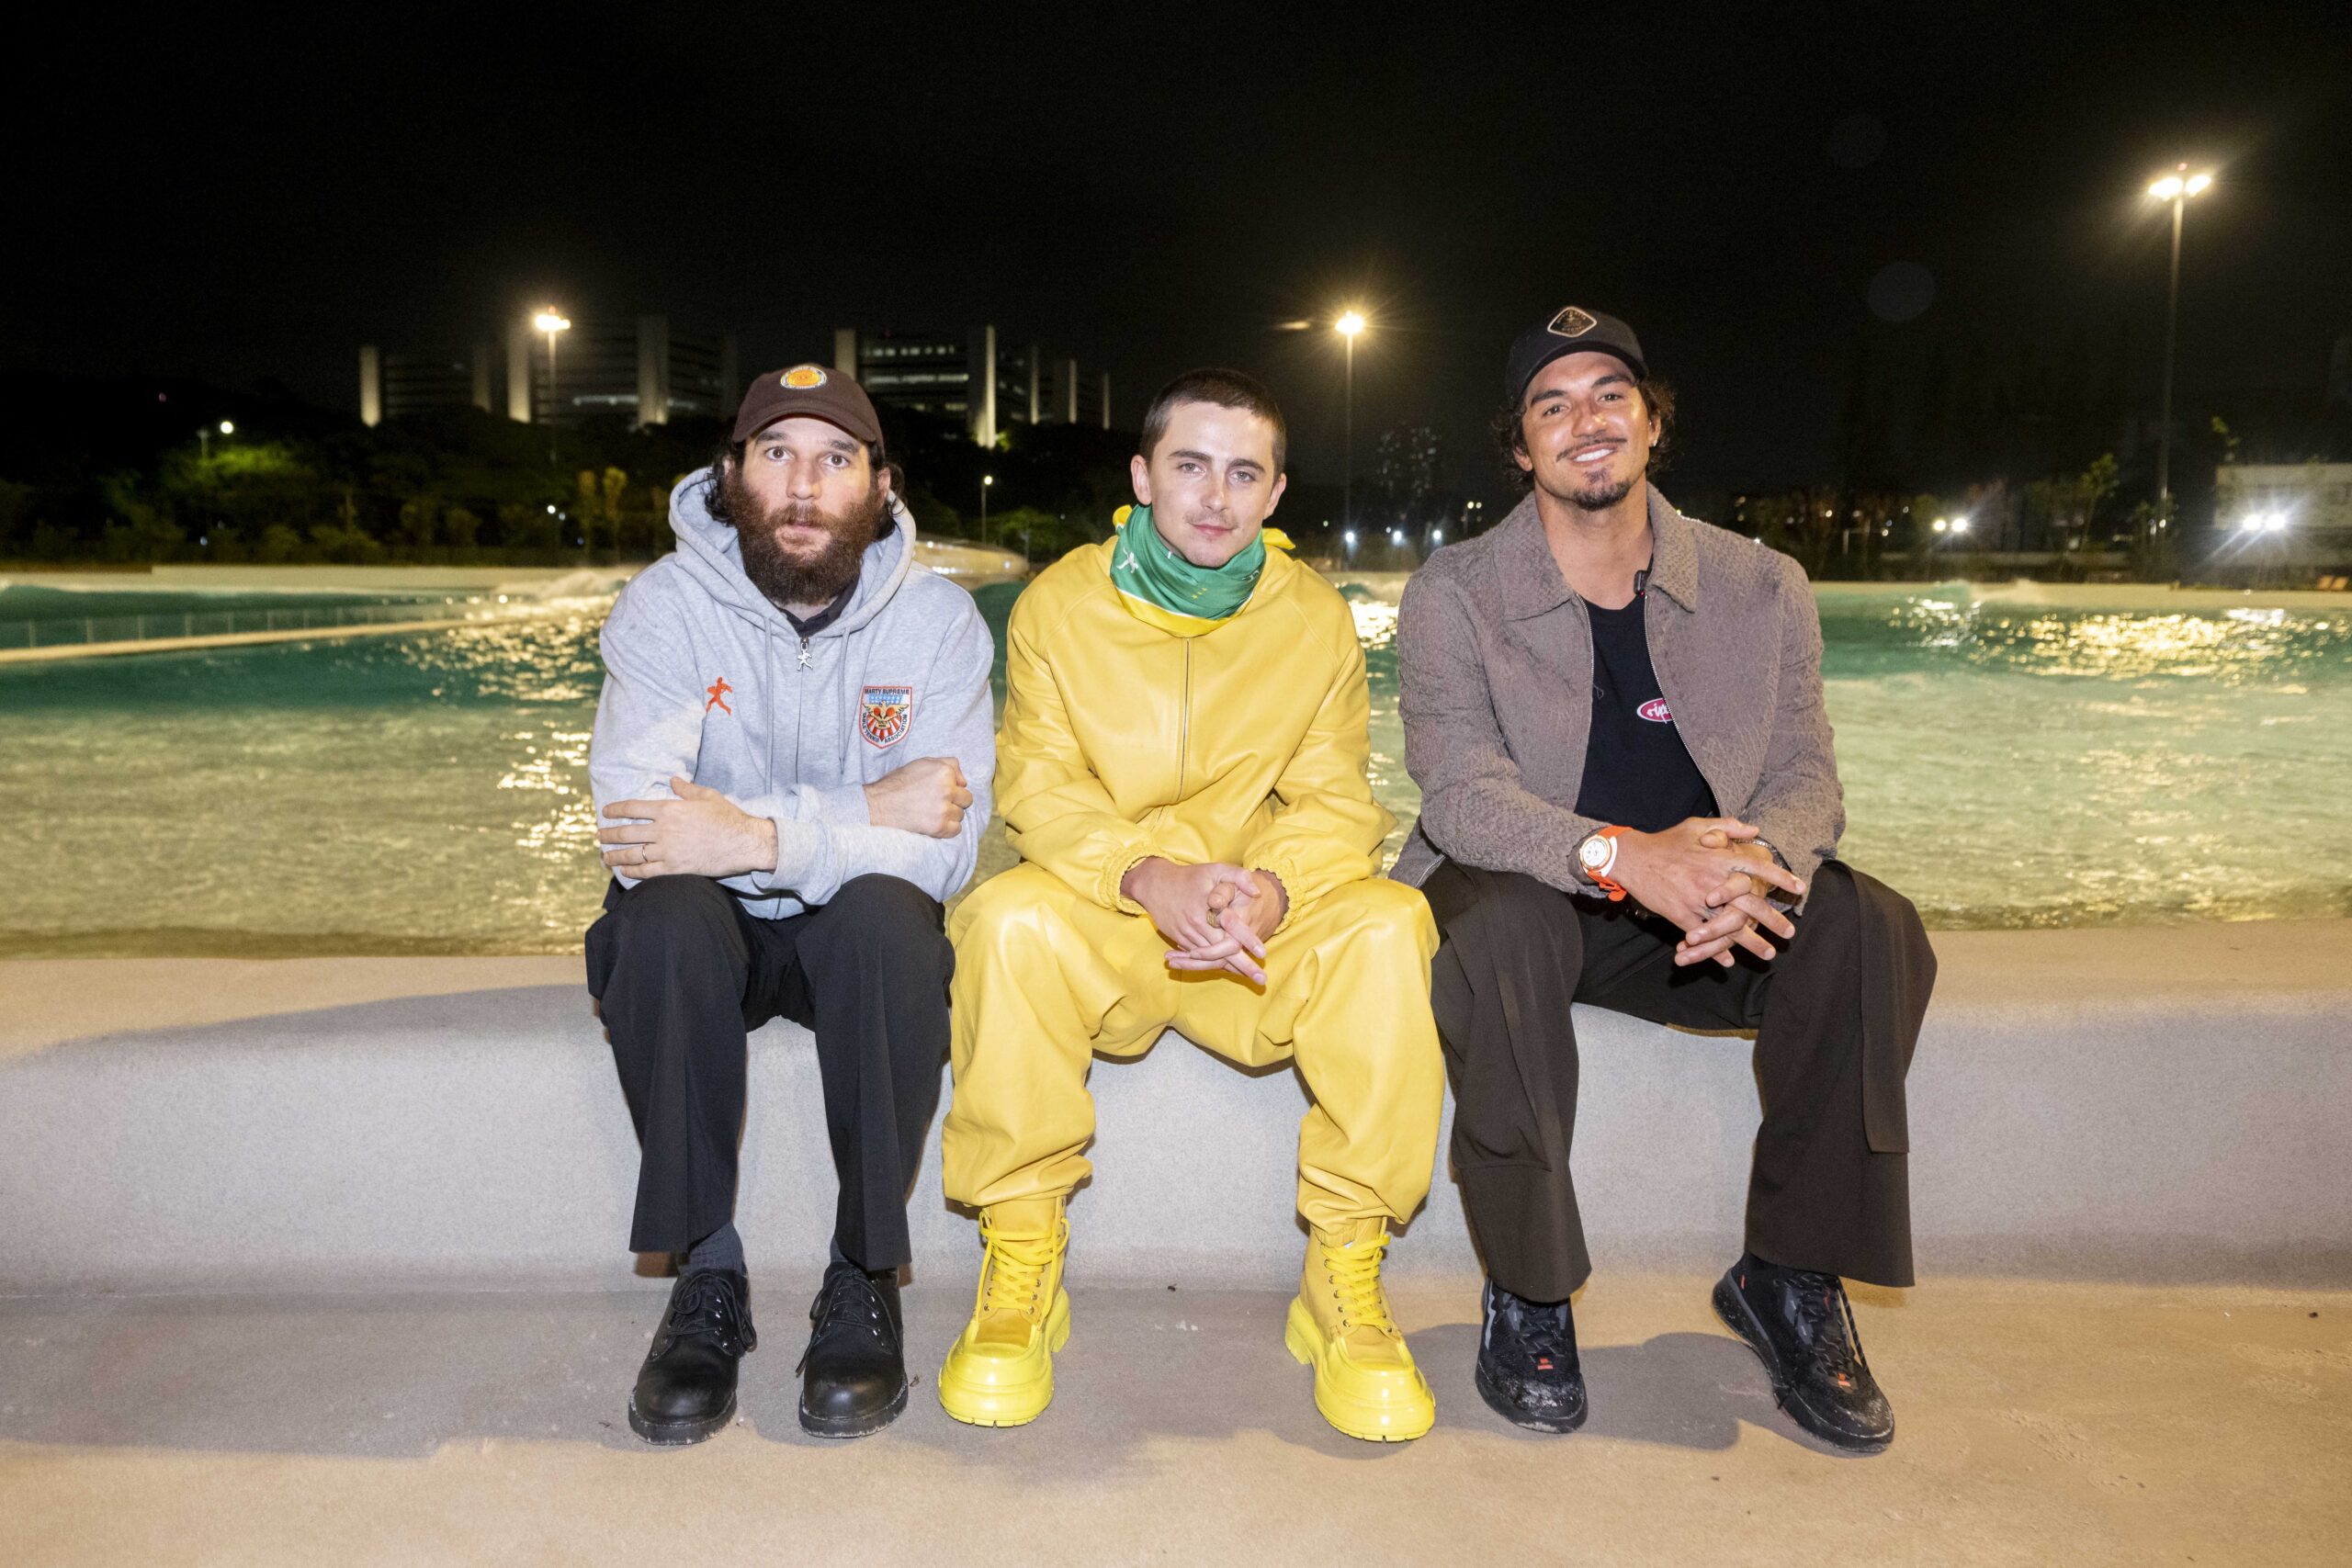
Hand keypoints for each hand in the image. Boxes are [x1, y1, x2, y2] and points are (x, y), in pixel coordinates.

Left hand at [599, 776, 777, 877]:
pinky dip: (632, 872)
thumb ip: (686, 789)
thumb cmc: (727, 817)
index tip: (606, 812)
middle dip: (608, 834)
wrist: (743, 842)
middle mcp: (663, 830)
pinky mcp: (674, 868)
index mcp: (669, 809)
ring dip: (614, 856)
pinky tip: (625, 872)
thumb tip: (673, 779)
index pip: (633, 807)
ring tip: (605, 857)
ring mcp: (667, 850)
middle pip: (626, 833)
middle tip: (599, 835)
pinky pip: (646, 872)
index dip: (615, 809)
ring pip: (632, 854)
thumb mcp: (707, 796)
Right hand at [863, 756, 972, 838]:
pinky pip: (956, 829)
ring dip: (949, 816)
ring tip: (930, 813)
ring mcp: (943, 809)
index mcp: (943, 771)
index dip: (951, 787)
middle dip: (954, 802)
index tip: (936, 791)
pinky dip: (947, 829)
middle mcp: (947, 789)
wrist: (878, 806)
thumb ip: (947, 765)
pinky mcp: (939, 827)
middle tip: (935, 803)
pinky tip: (933, 823)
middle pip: (966, 799)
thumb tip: (964, 781)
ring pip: (960, 815)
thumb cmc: (898, 784)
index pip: (963, 783)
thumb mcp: (921, 763)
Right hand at [1121, 858, 1271, 983]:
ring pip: (1211, 958)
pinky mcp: (1180, 940)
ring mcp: (1188, 934)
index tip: (1263, 954)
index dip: (1248, 941)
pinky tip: (1229, 971)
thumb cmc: (1189, 876)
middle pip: (1224, 951)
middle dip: (1244, 966)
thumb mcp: (1215, 869)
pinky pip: (1198, 957)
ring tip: (1250, 980)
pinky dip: (1213, 965)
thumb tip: (1256, 892)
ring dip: (1231, 969)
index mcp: (1209, 909)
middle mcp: (1199, 925)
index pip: (1233, 929)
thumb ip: (1238, 877)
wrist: (1155, 884)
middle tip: (1262, 980)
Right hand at [1607, 817, 1804, 967]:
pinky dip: (1717, 951)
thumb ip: (1727, 827)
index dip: (1780, 878)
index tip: (1799, 888)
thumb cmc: (1666, 841)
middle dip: (1773, 920)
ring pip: (1730, 926)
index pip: (1758, 868)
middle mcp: (1713, 881)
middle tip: (1789, 933)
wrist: (1633, 859)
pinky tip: (1729, 961)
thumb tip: (1754, 831)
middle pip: (1750, 904)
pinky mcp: (1682, 917)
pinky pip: (1704, 937)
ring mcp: (1698, 902)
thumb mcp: (1697, 826)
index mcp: (1719, 858)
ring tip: (1768, 953)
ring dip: (1751, 942)